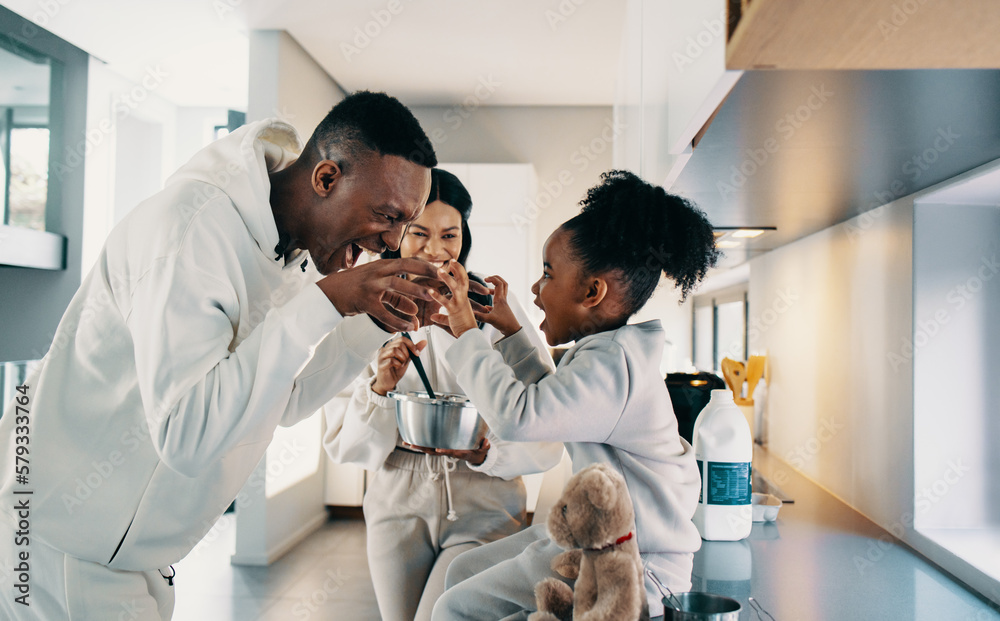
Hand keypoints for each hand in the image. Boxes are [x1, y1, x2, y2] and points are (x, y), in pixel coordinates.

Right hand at [316, 258, 440, 332]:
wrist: (329, 293)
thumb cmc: (355, 288)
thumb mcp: (376, 287)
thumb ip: (396, 297)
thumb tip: (414, 309)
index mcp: (382, 266)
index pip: (408, 261)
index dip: (426, 264)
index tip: (443, 267)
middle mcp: (377, 272)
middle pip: (405, 267)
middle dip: (425, 271)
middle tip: (443, 278)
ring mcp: (370, 286)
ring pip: (396, 285)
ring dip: (415, 290)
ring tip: (431, 296)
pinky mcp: (364, 302)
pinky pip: (384, 312)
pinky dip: (397, 320)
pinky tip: (409, 327)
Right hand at [372, 336, 426, 395]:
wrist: (389, 382)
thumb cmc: (396, 370)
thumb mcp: (407, 358)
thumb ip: (414, 350)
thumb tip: (424, 342)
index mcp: (391, 345)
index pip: (402, 339)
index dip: (411, 345)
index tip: (416, 353)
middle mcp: (385, 349)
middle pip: (399, 344)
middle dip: (407, 353)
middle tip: (406, 360)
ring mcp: (382, 356)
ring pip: (395, 350)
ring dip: (402, 358)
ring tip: (401, 364)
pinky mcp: (381, 364)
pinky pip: (391, 361)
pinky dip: (398, 364)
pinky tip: (397, 367)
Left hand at [401, 437, 490, 465]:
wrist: (474, 457)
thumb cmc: (478, 451)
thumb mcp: (484, 449)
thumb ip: (485, 446)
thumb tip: (486, 443)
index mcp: (459, 452)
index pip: (451, 451)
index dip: (445, 451)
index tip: (438, 449)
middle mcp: (448, 452)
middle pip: (434, 451)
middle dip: (423, 448)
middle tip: (411, 445)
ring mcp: (443, 450)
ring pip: (429, 449)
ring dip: (418, 446)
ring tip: (406, 443)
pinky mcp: (441, 447)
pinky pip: (430, 446)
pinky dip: (421, 443)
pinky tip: (412, 440)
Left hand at [427, 261, 478, 337]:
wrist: (470, 339)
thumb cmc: (462, 331)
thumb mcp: (449, 322)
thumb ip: (442, 318)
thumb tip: (434, 317)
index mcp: (463, 299)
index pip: (462, 282)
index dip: (458, 273)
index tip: (453, 265)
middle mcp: (463, 299)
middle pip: (462, 279)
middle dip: (458, 269)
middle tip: (452, 260)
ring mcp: (459, 304)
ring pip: (454, 287)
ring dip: (447, 278)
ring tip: (440, 270)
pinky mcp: (454, 311)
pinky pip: (445, 302)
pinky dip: (437, 296)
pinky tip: (430, 292)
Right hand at [474, 276, 521, 337]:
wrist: (513, 331)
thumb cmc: (504, 324)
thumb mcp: (490, 319)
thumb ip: (480, 316)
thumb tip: (469, 313)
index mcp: (500, 299)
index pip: (498, 283)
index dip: (492, 279)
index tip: (485, 279)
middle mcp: (503, 300)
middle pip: (503, 284)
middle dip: (496, 279)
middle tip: (488, 279)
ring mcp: (503, 305)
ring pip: (502, 292)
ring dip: (495, 288)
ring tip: (486, 291)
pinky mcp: (503, 310)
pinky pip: (499, 301)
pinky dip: (493, 299)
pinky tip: (487, 307)